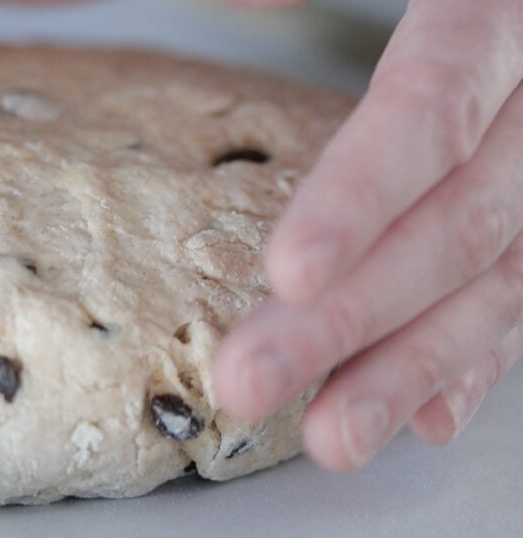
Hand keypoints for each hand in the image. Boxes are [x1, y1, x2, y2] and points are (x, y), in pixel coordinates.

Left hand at [213, 0, 522, 470]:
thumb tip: (252, 6)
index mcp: (500, 12)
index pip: (431, 107)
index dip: (361, 197)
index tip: (289, 276)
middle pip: (456, 218)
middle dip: (352, 316)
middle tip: (252, 381)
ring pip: (501, 275)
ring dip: (413, 366)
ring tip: (335, 436)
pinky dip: (477, 355)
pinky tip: (429, 411)